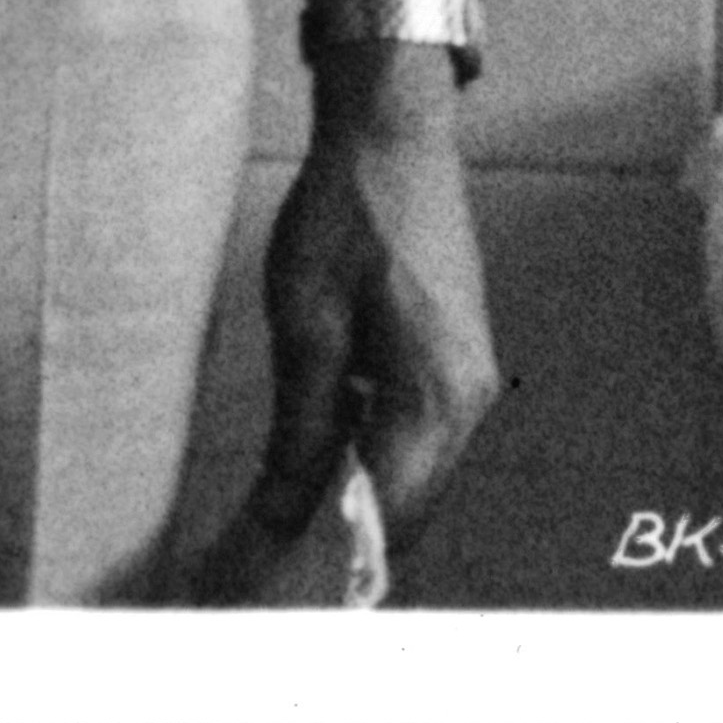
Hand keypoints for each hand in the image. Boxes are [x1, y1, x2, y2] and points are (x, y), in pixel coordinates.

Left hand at [239, 58, 500, 570]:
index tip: (266, 590)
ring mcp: (468, 384)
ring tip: (271, 525)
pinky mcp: (452, 363)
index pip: (390, 519)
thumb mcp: (305, 323)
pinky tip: (313, 459)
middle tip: (254, 566)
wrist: (394, 132)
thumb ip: (300, 429)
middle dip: (338, 545)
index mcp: (437, 401)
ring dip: (349, 502)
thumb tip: (283, 518)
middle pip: (404, 509)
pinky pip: (410, 437)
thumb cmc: (347, 217)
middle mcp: (468, 405)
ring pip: (407, 476)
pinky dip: (364, 459)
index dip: (332, 564)